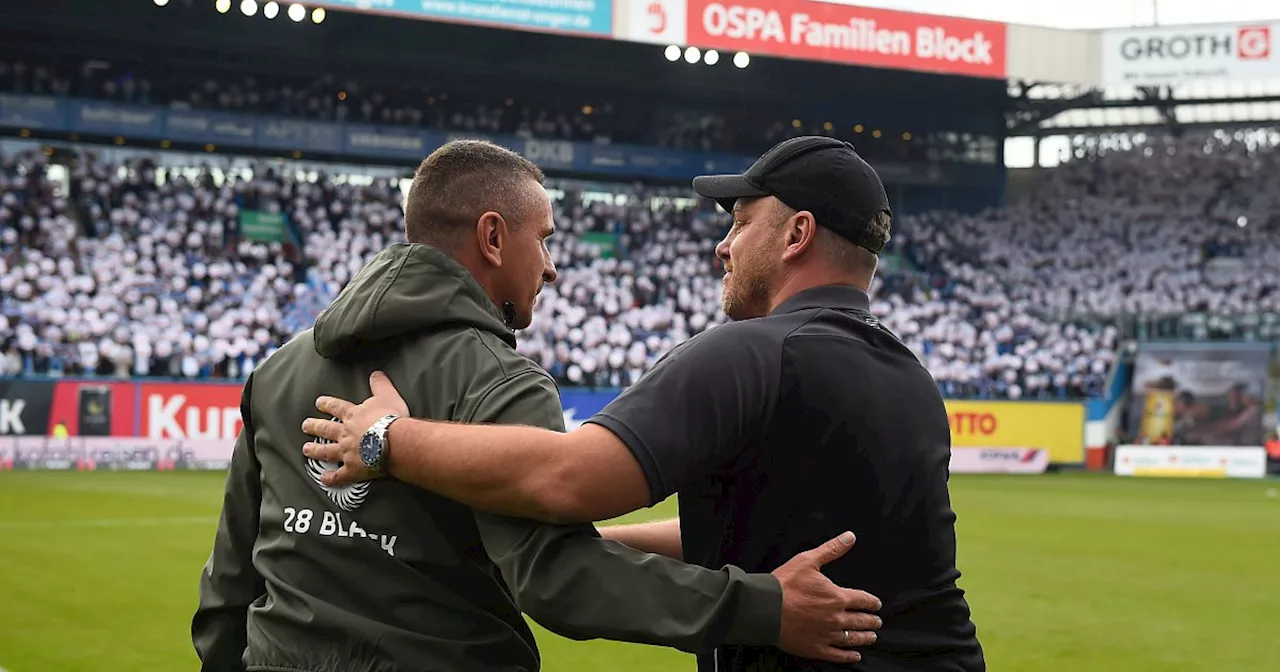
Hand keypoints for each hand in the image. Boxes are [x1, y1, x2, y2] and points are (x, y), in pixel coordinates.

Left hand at [301, 371, 409, 485]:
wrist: (394, 442)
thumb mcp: (388, 396)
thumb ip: (380, 384)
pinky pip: (338, 475)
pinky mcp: (353, 469)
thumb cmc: (391, 418)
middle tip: (305, 425)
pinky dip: (330, 478)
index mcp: (353, 416)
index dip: (326, 404)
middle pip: (326, 429)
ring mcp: (347, 452)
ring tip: (306, 449)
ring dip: (315, 450)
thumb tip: (376, 373)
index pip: (336, 407)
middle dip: (314, 426)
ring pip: (327, 451)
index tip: (318, 403)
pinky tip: (323, 479)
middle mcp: (345, 433)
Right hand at [772, 531, 881, 663]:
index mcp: (836, 597)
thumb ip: (832, 550)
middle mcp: (835, 618)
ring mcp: (826, 635)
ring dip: (864, 638)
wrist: (764, 608)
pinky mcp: (815, 648)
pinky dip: (848, 656)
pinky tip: (855, 656)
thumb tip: (850, 537)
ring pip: (852, 639)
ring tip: (871, 637)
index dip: (871, 602)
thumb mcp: (808, 561)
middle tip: (877, 622)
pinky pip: (837, 655)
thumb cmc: (784, 585)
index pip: (862, 600)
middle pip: (860, 621)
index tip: (876, 604)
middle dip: (871, 621)